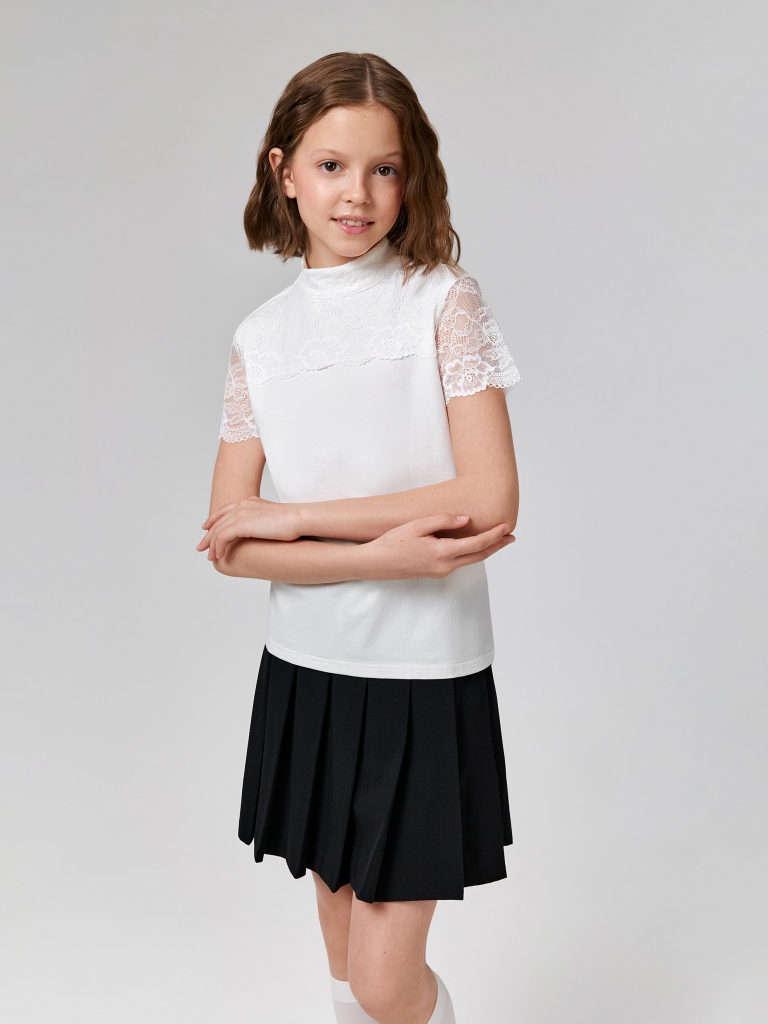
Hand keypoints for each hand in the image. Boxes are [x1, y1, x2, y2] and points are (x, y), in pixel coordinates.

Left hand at [197, 497, 301, 559]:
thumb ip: (263, 522)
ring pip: (217, 531)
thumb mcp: (274, 519)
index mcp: (249, 502)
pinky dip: (218, 547)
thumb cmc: (292, 522)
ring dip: (212, 545)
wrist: (298, 518)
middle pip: (218, 521)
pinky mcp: (241, 524)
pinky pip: (222, 537)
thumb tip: (262, 531)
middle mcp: (242, 506)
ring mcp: (240, 514)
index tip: (206, 528)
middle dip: (208, 535)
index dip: (213, 520)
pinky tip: (219, 556)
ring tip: (211, 557)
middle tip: (201, 547)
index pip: (225, 510)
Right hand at [359, 513, 514, 580]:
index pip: (477, 544)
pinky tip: (473, 546)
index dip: (494, 536)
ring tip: (497, 540)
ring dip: (485, 550)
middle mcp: (445, 566)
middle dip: (497, 546)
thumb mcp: (417, 525)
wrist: (375, 564)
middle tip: (512, 537)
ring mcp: (441, 572)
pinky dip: (471, 554)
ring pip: (470, 561)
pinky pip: (459, 562)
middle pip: (479, 556)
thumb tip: (467, 520)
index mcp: (442, 552)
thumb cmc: (392, 542)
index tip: (506, 528)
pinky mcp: (435, 573)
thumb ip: (444, 521)